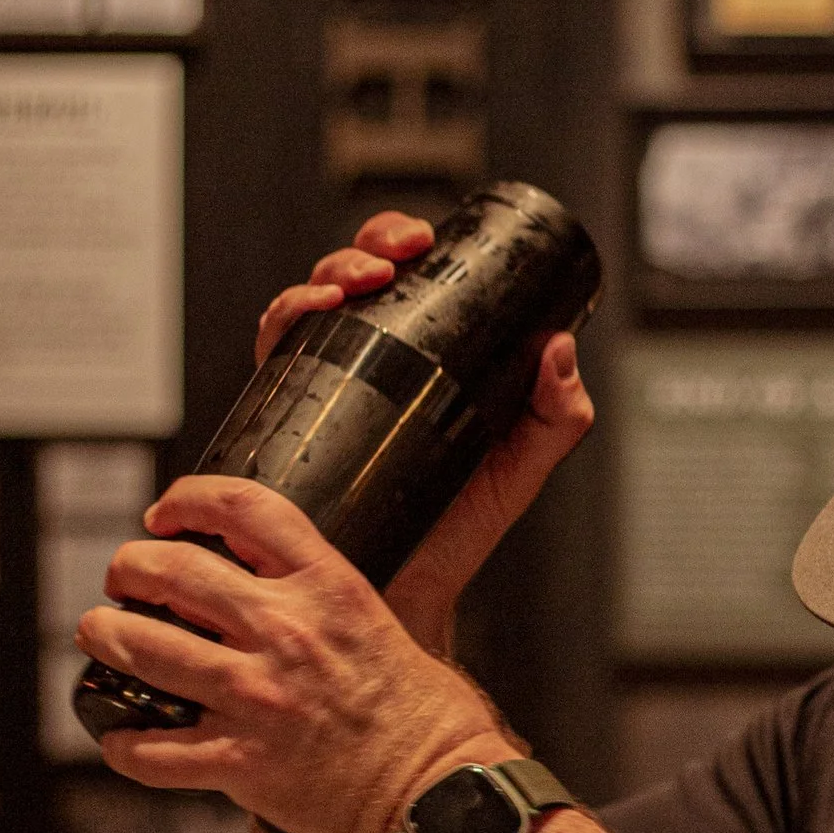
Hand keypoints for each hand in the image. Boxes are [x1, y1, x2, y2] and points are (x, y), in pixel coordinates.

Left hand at [79, 475, 513, 832]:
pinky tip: (121, 736)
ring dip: (107, 635)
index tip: (166, 514)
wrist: (440, 796)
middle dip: (130, 567)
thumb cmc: (426, 718)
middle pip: (173, 571)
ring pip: (143, 648)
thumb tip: (275, 583)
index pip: (244, 509)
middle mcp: (286, 633)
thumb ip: (327, 598)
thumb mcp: (386, 623)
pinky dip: (125, 744)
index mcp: (329, 588)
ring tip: (100, 634)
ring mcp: (257, 698)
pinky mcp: (241, 761)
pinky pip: (153, 751)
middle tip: (123, 577)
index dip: (189, 499)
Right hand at [253, 211, 593, 650]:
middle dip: (365, 247)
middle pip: (354, 277)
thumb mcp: (520, 468)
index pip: (407, 281)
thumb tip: (560, 350)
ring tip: (354, 283)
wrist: (407, 593)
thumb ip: (557, 417)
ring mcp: (325, 388)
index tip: (423, 239)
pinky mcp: (290, 418)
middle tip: (389, 257)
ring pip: (309, 303)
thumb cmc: (457, 533)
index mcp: (422, 363)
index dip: (403, 242)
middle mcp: (368, 367)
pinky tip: (307, 315)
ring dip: (325, 275)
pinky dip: (282, 320)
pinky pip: (273, 355)